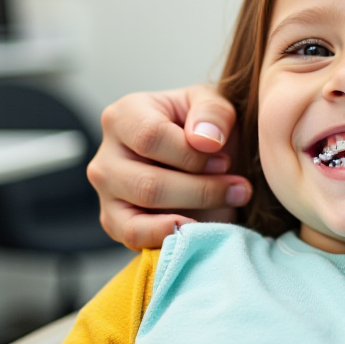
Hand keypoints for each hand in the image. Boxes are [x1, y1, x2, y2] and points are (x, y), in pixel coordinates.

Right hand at [87, 85, 248, 249]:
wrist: (204, 159)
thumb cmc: (203, 129)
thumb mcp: (214, 106)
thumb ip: (212, 112)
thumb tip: (205, 140)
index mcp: (123, 116)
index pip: (150, 137)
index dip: (191, 154)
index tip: (224, 161)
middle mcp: (106, 155)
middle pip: (149, 183)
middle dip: (202, 189)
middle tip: (238, 188)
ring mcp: (106, 192)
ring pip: (143, 213)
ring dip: (194, 212)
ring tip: (227, 203)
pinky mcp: (114, 222)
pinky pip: (134, 237)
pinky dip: (168, 236)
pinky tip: (198, 228)